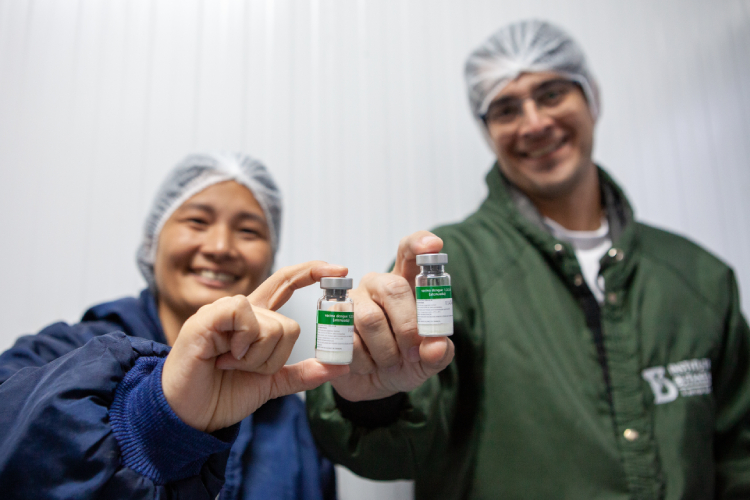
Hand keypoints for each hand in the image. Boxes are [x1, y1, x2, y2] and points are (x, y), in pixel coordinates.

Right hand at [162, 261, 350, 432]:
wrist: (189, 415)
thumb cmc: (222, 394)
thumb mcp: (271, 384)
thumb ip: (302, 374)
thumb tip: (340, 367)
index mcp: (255, 321)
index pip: (286, 284)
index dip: (311, 272)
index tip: (339, 269)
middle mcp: (241, 311)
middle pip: (288, 324)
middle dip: (274, 359)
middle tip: (244, 369)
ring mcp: (223, 312)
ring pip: (272, 326)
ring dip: (256, 358)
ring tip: (229, 365)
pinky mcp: (208, 318)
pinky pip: (245, 316)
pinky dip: (243, 342)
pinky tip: (223, 355)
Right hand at [330, 231, 454, 401]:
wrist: (377, 387)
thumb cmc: (406, 362)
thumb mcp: (430, 360)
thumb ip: (439, 351)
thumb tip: (435, 346)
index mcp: (405, 284)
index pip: (409, 253)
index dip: (419, 244)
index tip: (434, 247)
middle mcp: (376, 286)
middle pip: (392, 287)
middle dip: (408, 325)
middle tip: (414, 352)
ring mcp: (351, 302)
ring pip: (370, 319)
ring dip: (386, 351)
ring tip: (390, 363)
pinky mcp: (330, 325)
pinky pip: (349, 340)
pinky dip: (366, 362)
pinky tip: (369, 365)